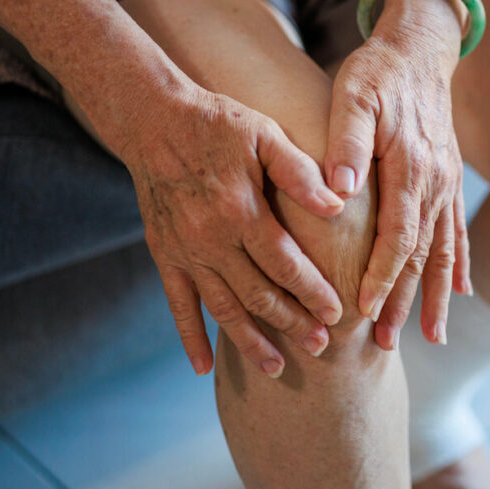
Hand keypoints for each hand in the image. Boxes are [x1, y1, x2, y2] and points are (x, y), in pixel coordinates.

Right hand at [118, 80, 345, 376]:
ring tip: (277, 369)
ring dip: (250, 341)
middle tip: (321, 349)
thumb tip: (337, 206)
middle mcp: (210, 239)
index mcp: (240, 210)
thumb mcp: (264, 134)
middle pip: (257, 294)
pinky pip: (177, 304)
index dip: (312, 292)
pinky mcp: (164, 254)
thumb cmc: (218, 124)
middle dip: (291, 324)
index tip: (337, 315)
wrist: (152, 119)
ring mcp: (184, 251)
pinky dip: (189, 337)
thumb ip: (299, 172)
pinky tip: (203, 367)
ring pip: (221, 308)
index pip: (284, 263)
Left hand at [324, 0, 472, 350]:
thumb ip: (347, 143)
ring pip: (443, 251)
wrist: (420, 47)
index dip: (381, 276)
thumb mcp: (353, 95)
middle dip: (405, 301)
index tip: (363, 310)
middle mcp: (436, 183)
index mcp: (412, 168)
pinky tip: (464, 293)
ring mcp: (447, 185)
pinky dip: (460, 265)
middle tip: (384, 343)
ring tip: (432, 337)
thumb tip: (340, 192)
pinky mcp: (449, 180)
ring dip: (437, 295)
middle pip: (421, 255)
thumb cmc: (378, 72)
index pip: (397, 236)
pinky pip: (458, 232)